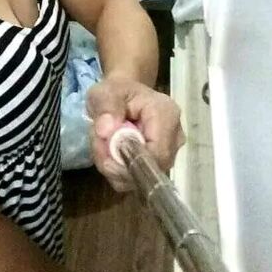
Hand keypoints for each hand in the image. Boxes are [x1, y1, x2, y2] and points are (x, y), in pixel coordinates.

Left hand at [86, 76, 184, 191]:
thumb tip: (106, 130)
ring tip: (101, 143)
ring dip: (114, 168)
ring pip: (141, 177)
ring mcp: (169, 154)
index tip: (105, 157)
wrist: (124, 96)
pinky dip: (117, 171)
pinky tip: (109, 153)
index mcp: (166, 115)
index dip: (130, 162)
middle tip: (97, 145)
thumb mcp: (106, 91)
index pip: (157, 153)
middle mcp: (174, 138)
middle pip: (150, 170)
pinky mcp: (157, 166)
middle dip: (117, 165)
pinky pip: (135, 179)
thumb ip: (106, 107)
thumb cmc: (117, 91)